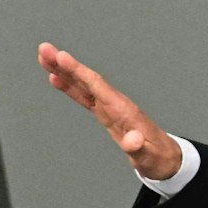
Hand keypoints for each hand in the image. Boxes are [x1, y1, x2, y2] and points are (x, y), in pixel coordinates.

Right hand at [38, 42, 183, 179]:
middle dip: (64, 64)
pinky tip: (56, 78)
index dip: (78, 70)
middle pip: (85, 78)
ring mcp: (109, 106)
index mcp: (122, 110)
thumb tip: (131, 140)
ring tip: (44, 58)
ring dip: (63, 71)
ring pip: (82, 84)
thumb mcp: (148, 157)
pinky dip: (69, 86)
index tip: (61, 56)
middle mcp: (115, 103)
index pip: (96, 85)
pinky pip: (84, 95)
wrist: (164, 158)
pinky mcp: (105, 112)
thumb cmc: (156, 157)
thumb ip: (138, 147)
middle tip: (44, 49)